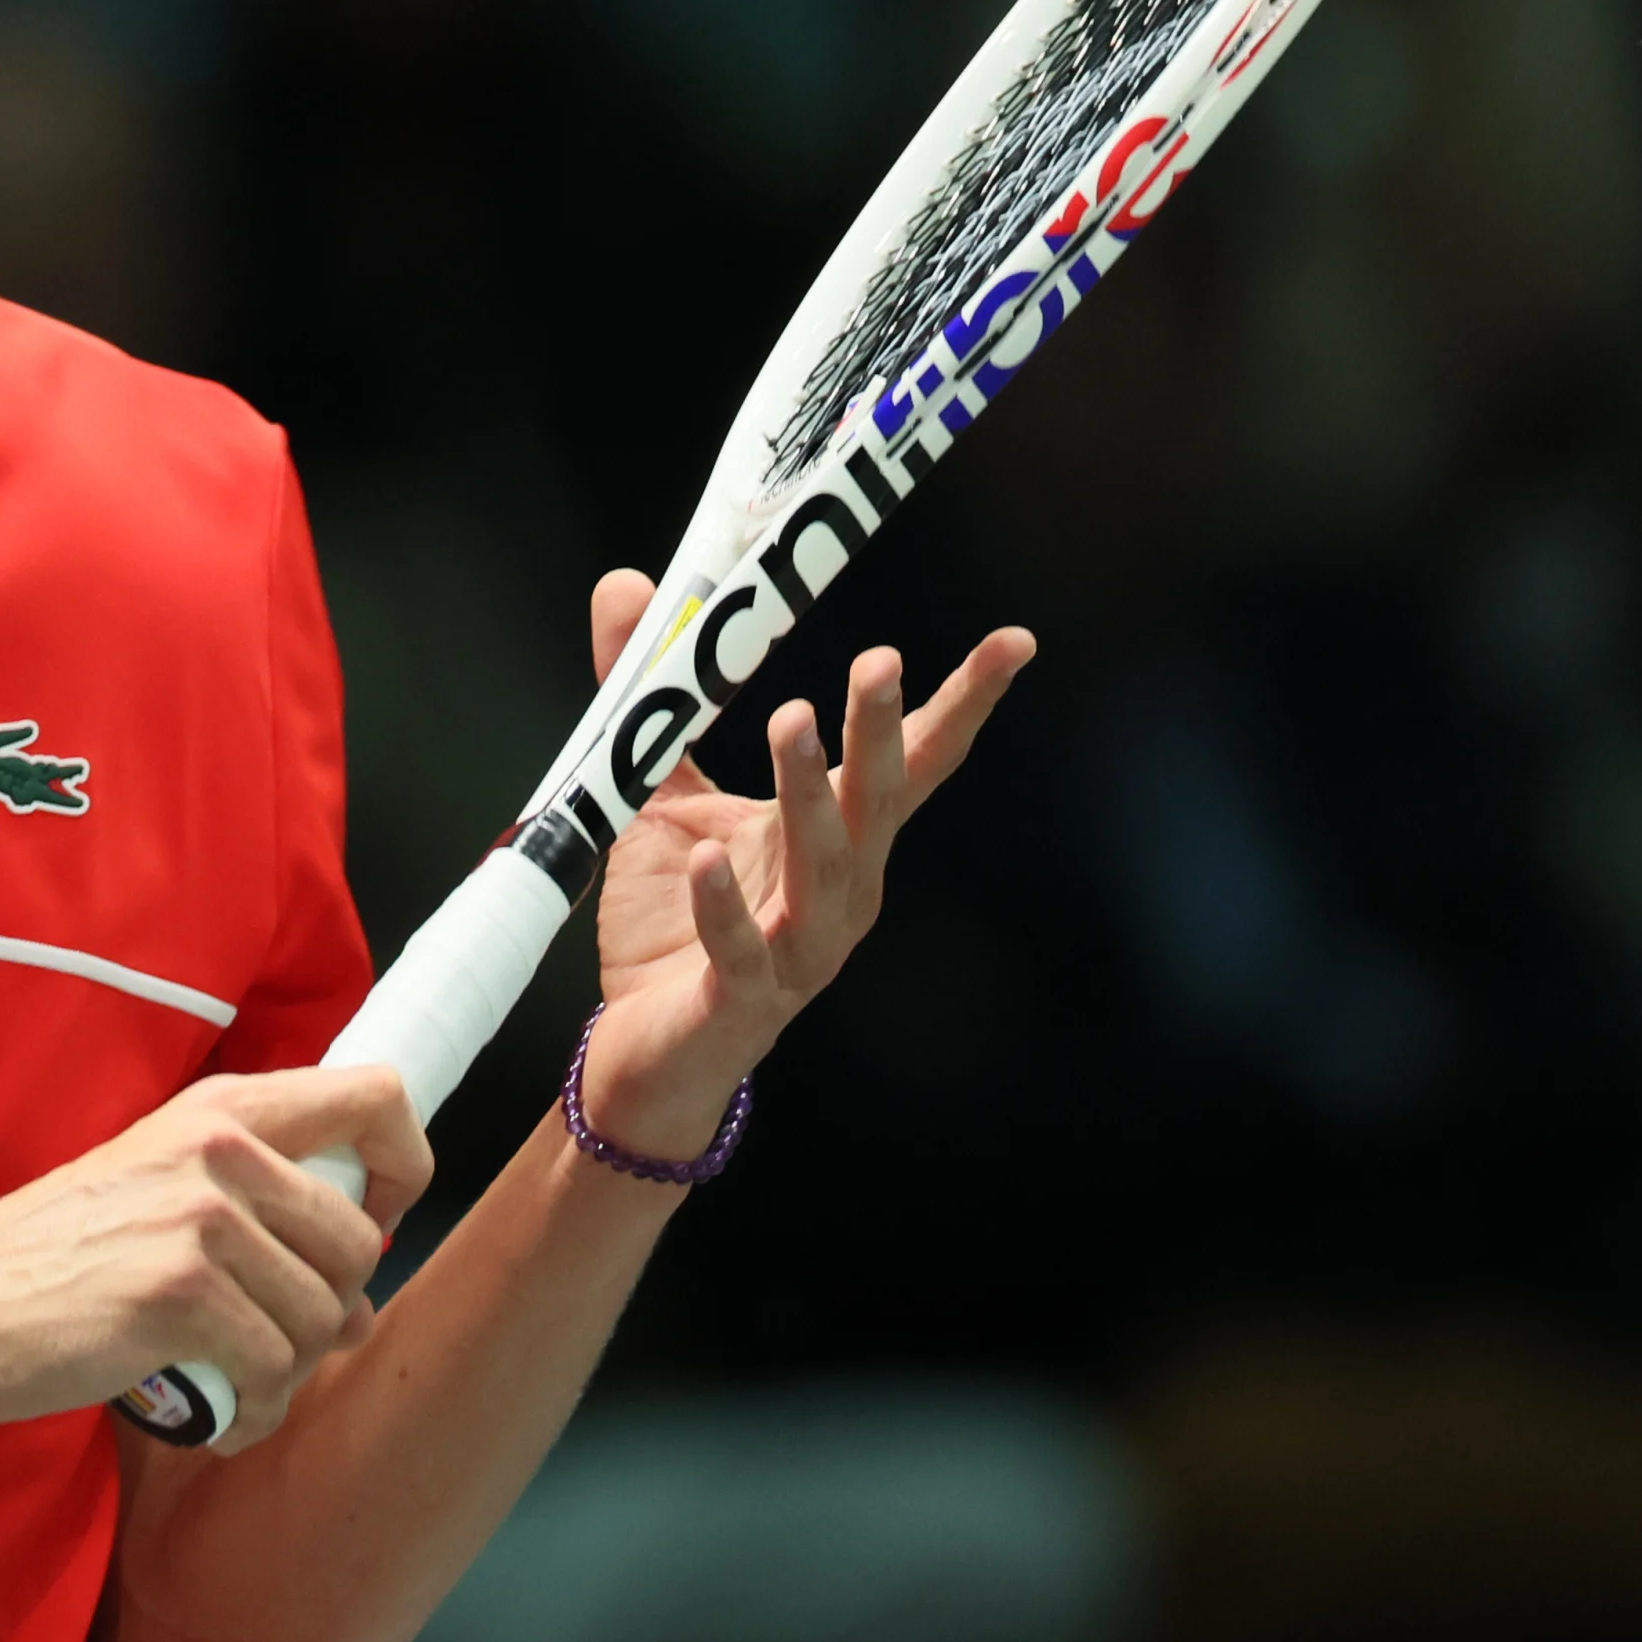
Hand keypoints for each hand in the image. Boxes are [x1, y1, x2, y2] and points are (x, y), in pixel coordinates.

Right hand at [0, 1067, 430, 1452]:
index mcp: (223, 1109)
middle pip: (357, 1243)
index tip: (372, 1224)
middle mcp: (221, 1149)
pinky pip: (274, 1373)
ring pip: (322, 1320)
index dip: (403, 1169)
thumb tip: (362, 1296)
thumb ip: (264, 1213)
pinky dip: (252, 1412)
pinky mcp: (179, 1294)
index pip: (377, 1099)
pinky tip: (211, 1413)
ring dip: (286, 1373)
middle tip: (268, 1335)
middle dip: (329, 1311)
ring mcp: (200, 1219)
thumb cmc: (59, 1254)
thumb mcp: (161, 1185)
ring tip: (230, 1380)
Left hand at [579, 570, 1032, 1159]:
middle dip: (880, 731)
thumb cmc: (678, 921)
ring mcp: (798, 950)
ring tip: (794, 722)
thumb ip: (655, 703)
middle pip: (875, 802)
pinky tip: (710, 856)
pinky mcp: (741, 1000)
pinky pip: (740, 950)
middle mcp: (836, 891)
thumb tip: (628, 588)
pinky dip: (724, 905)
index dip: (963, 704)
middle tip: (880, 660)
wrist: (649, 1053)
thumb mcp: (663, 795)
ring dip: (810, 795)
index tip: (1013, 642)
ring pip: (821, 868)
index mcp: (833, 838)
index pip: (911, 763)